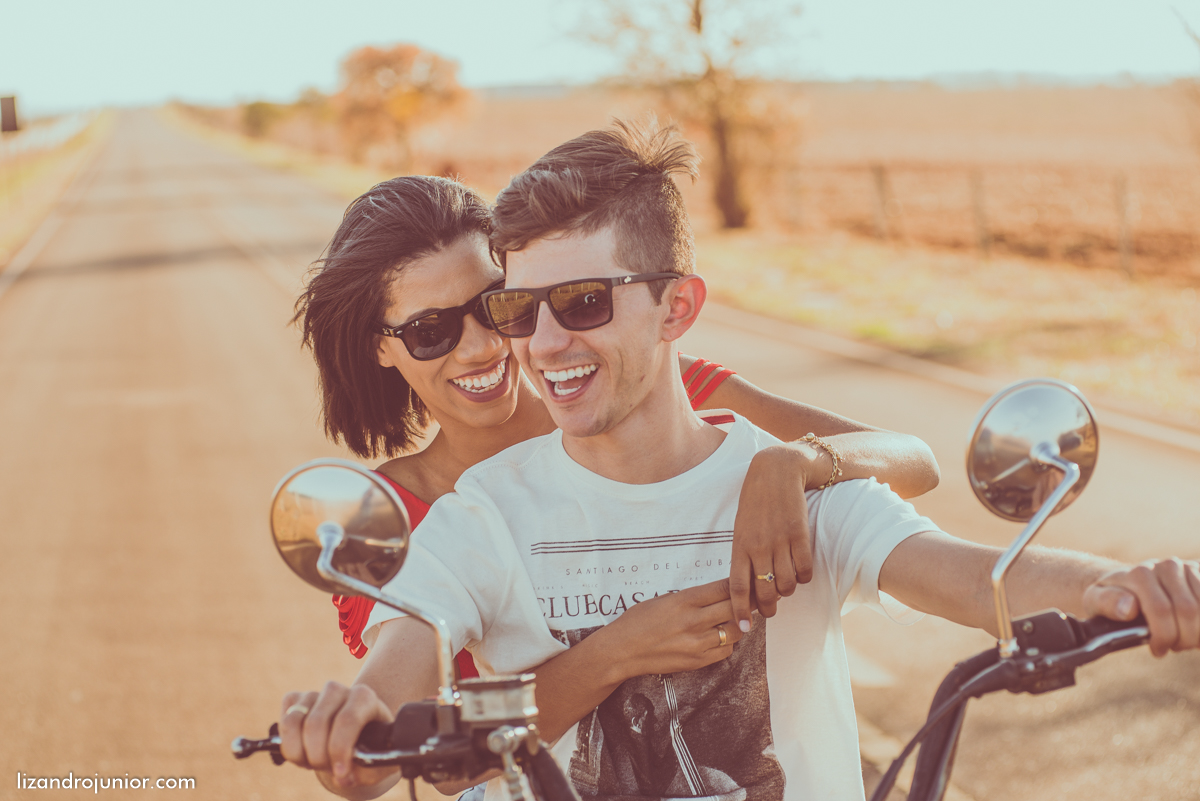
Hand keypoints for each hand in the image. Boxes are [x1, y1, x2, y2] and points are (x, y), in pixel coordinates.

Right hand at [278, 682, 398, 794]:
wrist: (356, 739)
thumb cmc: (369, 749)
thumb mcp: (378, 763)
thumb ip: (367, 772)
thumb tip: (342, 778)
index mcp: (364, 698)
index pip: (347, 719)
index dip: (339, 749)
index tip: (341, 773)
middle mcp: (338, 690)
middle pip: (316, 723)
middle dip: (318, 757)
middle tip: (328, 769)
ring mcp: (314, 693)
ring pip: (293, 723)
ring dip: (299, 753)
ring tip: (314, 763)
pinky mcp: (293, 699)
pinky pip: (283, 723)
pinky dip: (289, 746)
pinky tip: (304, 752)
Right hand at [598, 579, 743, 677]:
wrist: (622, 650)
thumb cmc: (638, 621)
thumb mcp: (663, 599)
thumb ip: (691, 597)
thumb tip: (717, 593)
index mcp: (684, 601)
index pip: (724, 588)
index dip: (739, 584)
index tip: (746, 581)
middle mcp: (693, 621)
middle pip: (734, 608)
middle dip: (746, 601)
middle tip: (753, 597)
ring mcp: (697, 643)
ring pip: (735, 631)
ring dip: (739, 623)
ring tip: (737, 618)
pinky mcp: (697, 661)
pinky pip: (726, 651)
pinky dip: (728, 642)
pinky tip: (721, 636)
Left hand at [729, 445, 816, 631]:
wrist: (777, 471)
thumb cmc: (756, 502)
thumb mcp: (741, 527)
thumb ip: (743, 554)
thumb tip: (746, 585)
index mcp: (739, 545)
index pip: (737, 587)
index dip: (740, 611)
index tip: (744, 628)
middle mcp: (758, 546)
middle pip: (764, 592)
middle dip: (768, 607)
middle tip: (771, 610)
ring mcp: (780, 541)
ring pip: (787, 584)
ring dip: (788, 591)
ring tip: (786, 585)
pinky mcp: (800, 535)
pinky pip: (805, 570)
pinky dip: (804, 577)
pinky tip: (800, 570)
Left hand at [1082, 558, 1199, 656]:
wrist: (1128, 581)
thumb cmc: (1112, 597)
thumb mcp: (1097, 601)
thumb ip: (1107, 603)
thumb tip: (1128, 608)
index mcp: (1140, 573)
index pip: (1162, 610)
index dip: (1164, 636)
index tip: (1158, 649)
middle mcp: (1166, 566)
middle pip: (1188, 611)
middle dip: (1184, 637)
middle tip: (1173, 646)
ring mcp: (1187, 568)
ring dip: (1198, 632)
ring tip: (1183, 638)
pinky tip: (1194, 629)